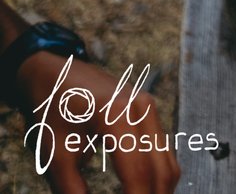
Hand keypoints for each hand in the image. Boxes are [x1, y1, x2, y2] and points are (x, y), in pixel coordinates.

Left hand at [16, 51, 179, 193]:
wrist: (53, 70)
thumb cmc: (50, 107)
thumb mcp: (55, 153)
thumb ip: (73, 190)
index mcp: (117, 115)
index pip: (138, 174)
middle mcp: (141, 108)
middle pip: (162, 170)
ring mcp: (148, 107)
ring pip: (167, 162)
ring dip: (157, 191)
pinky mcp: (147, 111)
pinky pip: (162, 151)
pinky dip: (156, 177)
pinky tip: (140, 192)